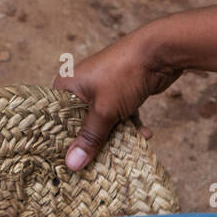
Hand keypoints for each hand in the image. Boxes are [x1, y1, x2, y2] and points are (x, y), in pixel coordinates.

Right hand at [54, 29, 181, 170]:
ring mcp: (102, 88)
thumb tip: (72, 165)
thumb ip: (90, 138)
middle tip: (95, 163)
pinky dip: (130, 125)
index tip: (65, 161)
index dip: (61, 140)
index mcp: (67, 85)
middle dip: (92, 141)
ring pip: (103, 120)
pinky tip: (145, 134)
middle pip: (80, 122)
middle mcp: (81, 86)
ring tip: (125, 151)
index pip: (56, 118)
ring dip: (116, 135)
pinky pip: (119, 114)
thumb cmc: (124, 75)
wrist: (160, 51)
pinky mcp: (121, 91)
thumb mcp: (104, 110)